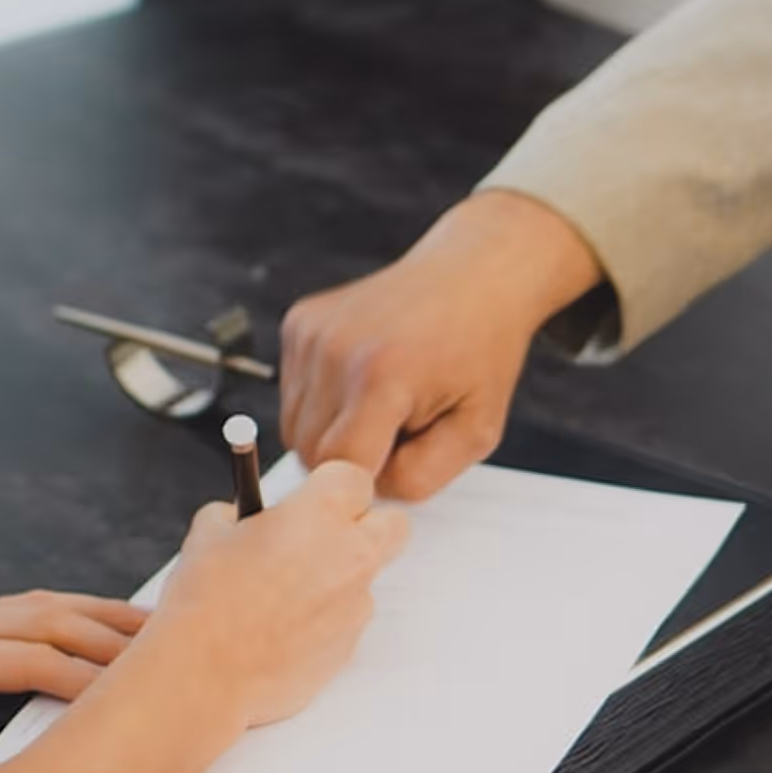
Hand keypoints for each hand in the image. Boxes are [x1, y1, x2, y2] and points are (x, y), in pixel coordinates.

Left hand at [0, 585, 148, 705]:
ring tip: (159, 625)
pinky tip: (95, 619)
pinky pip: (28, 609)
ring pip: (45, 607)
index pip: (24, 658)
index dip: (78, 674)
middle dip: (113, 636)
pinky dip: (73, 610)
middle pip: (50, 620)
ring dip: (102, 614)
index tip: (126, 691)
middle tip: (176, 649)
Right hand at [132, 462, 411, 730]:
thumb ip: (239, 516)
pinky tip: (281, 631)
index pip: (355, 479)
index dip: (331, 488)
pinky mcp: (349, 646)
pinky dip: (324, 621)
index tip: (310, 500)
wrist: (204, 673)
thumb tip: (242, 518)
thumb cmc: (204, 600)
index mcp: (319, 514)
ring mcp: (355, 604)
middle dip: (367, 526)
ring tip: (284, 597)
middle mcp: (351, 555)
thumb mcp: (208, 534)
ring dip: (339, 579)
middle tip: (324, 538)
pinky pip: (348, 621)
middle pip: (393, 525)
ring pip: (367, 578)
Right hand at [281, 190, 604, 500]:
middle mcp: (334, 349)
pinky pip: (292, 393)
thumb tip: (365, 497)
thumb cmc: (479, 350)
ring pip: (294, 427)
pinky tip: (363, 378)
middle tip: (398, 431)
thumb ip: (421, 478)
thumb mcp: (477, 430)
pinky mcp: (298, 322)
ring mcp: (311, 332)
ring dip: (332, 431)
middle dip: (350, 459)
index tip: (397, 467)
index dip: (366, 483)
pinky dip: (322, 400)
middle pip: (310, 452)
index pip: (338, 469)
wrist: (471, 275)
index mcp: (382, 377)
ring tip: (381, 403)